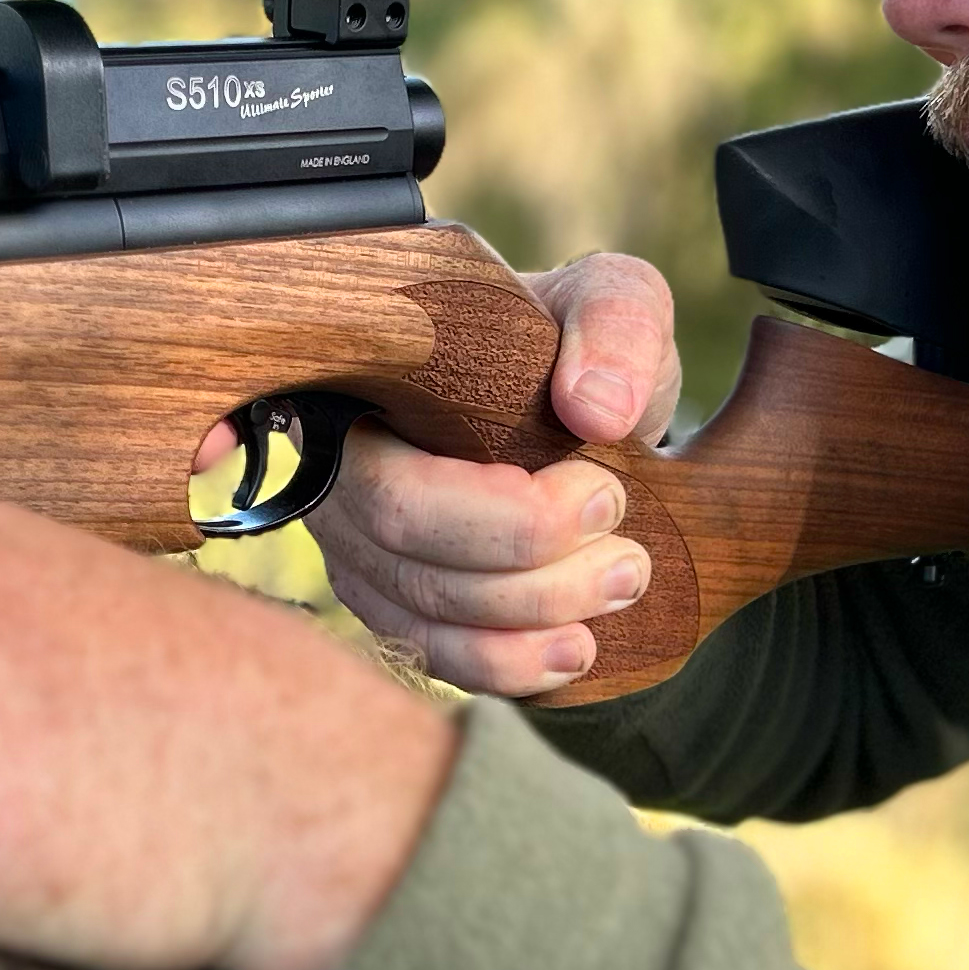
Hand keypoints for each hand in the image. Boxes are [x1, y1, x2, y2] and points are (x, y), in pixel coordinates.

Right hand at [304, 252, 681, 698]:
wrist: (573, 405)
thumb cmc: (572, 347)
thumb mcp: (612, 303)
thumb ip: (615, 326)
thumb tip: (595, 408)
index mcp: (369, 379)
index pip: (392, 466)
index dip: (493, 508)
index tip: (606, 491)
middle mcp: (338, 465)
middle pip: (405, 539)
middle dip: (530, 563)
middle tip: (630, 549)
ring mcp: (353, 543)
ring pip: (420, 610)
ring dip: (533, 617)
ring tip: (625, 583)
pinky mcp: (387, 602)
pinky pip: (430, 656)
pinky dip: (507, 665)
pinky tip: (576, 648)